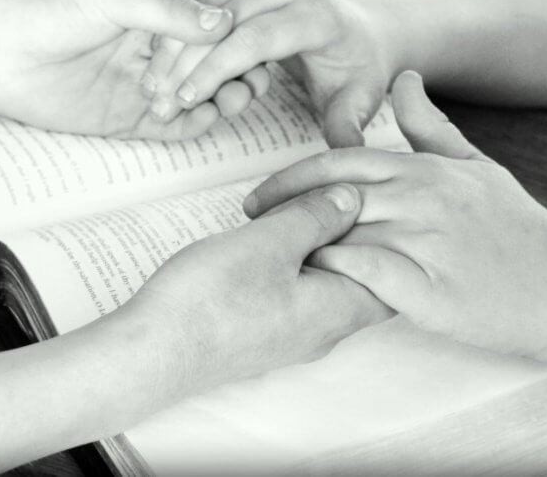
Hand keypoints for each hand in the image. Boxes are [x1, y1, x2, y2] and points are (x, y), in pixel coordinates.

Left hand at [0, 0, 234, 138]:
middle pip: (211, 67)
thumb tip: (223, 22)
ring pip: (198, 99)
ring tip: (233, 100)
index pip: (208, 31)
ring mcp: (142, 88)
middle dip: (235, 74)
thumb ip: (167, 12)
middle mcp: (152, 53)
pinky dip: (195, 126)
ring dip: (221, 100)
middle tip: (251, 81)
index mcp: (152, 17)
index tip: (253, 48)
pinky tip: (207, 118)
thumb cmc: (46, 13)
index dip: (234, 42)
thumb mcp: (112, 0)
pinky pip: (171, 128)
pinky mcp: (126, 120)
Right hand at [125, 182, 392, 386]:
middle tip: (332, 197)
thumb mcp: (270, 241)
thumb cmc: (211, 300)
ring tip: (296, 211)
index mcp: (338, 310)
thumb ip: (318, 217)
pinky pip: (297, 296)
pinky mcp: (263, 335)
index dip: (387, 231)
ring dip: (317, 248)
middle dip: (352, 235)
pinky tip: (269, 241)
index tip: (370, 195)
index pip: (393, 274)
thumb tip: (352, 199)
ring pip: (326, 285)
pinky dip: (294, 264)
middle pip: (361, 278)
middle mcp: (323, 331)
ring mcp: (292, 337)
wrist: (153, 352)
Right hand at [141, 0, 389, 146]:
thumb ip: (348, 126)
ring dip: (172, 42)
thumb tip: (345, 151)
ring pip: (202, 3)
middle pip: (220, 20)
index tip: (185, 100)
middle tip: (157, 99)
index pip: (253, 39)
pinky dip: (174, 26)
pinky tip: (158, 61)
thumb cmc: (356, 70)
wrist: (359, 33)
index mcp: (315, 14)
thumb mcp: (359, 100)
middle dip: (184, 60)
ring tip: (151, 84)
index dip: (215, 70)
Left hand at [242, 71, 546, 358]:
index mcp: (424, 169)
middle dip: (278, 210)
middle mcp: (422, 198)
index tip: (258, 197)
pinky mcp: (433, 291)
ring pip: (341, 234)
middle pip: (328, 196)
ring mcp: (428, 243)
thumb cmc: (517, 228)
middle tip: (247, 226)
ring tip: (265, 263)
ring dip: (298, 247)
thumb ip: (431, 126)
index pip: (337, 164)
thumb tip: (404, 78)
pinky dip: (334, 278)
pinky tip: (312, 288)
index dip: (289, 179)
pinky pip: (367, 277)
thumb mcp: (476, 167)